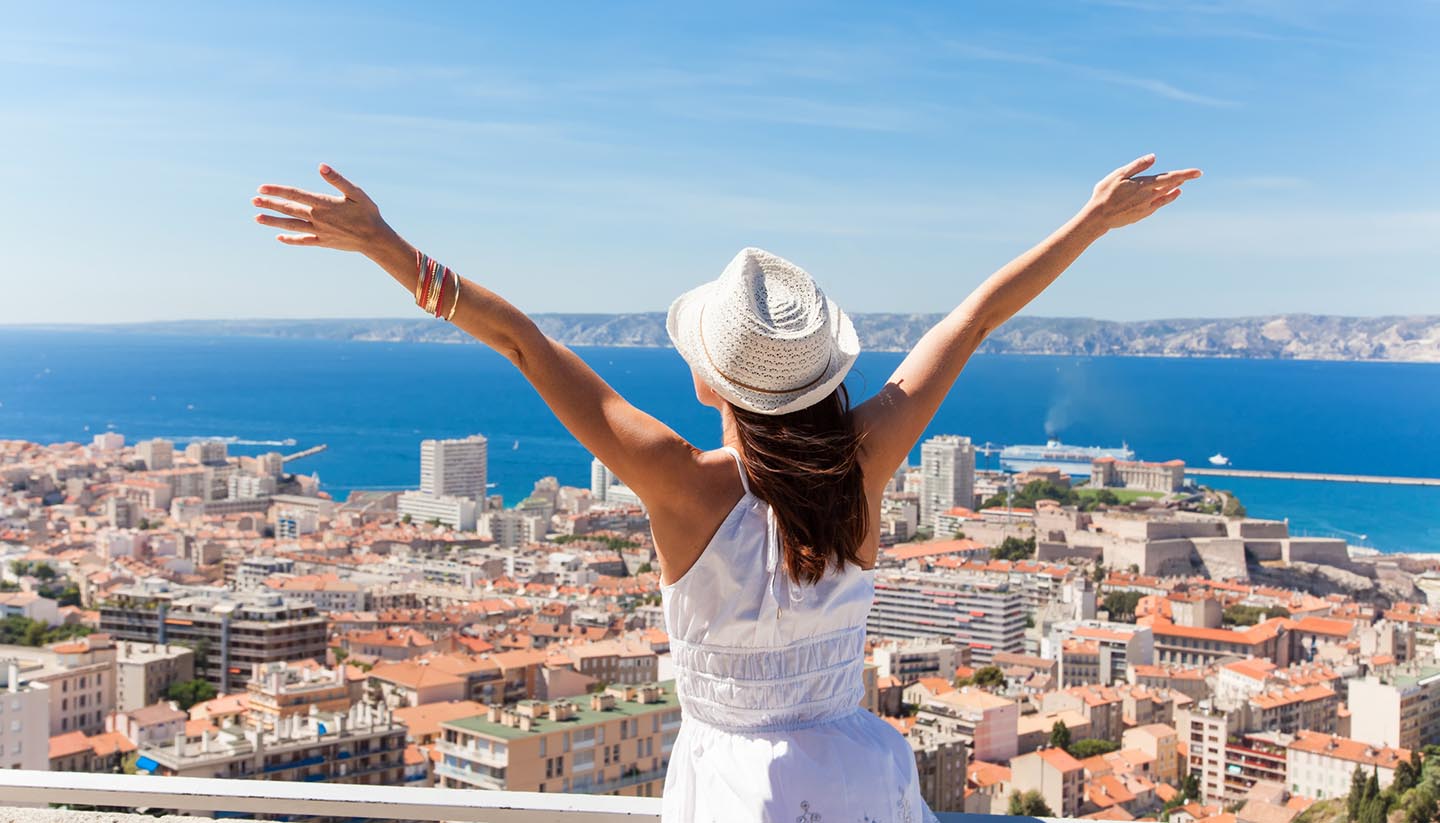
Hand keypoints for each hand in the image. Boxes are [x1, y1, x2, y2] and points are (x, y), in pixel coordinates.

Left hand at [252, 164, 395, 253]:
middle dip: (270, 205)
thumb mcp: (356, 192)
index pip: (295, 195)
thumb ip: (338, 180)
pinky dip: (290, 239)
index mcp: (323, 203)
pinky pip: (303, 241)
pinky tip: (279, 237)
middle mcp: (318, 218)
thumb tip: (321, 166)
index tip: (261, 188)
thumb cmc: (368, 213)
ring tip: (257, 218)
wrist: (376, 239)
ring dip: (273, 222)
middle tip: (253, 201)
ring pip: (291, 225)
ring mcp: (319, 231)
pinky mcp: (323, 241)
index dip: (277, 191)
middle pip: (289, 210)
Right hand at [1084, 154, 1201, 230]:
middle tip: (1192, 175)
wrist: (1098, 218)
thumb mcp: (1118, 175)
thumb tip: (1153, 157)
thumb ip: (1137, 166)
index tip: (1199, 172)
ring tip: (1181, 185)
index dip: (1185, 174)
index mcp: (1144, 185)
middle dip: (1180, 180)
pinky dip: (1166, 199)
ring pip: (1166, 196)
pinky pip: (1159, 205)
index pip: (1170, 178)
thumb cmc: (1105, 193)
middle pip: (1170, 186)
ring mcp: (1147, 207)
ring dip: (1174, 189)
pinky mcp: (1143, 214)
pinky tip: (1169, 196)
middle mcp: (1149, 197)